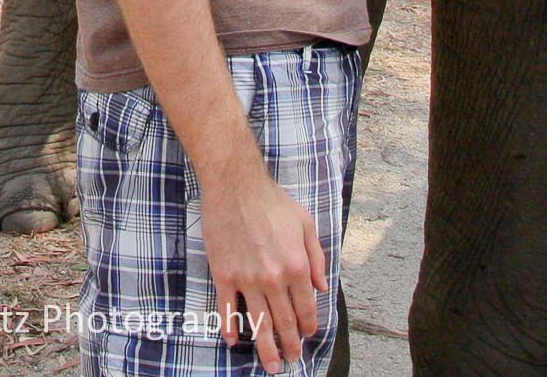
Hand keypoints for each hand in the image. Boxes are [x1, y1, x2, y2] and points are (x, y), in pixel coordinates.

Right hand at [202, 166, 327, 372]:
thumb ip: (316, 257)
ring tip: (271, 365)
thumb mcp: (305, 224)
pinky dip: (230, 328)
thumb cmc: (273, 202)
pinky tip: (234, 342)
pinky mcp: (224, 275)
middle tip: (292, 360)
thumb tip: (321, 286)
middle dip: (289, 344)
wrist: (237, 187)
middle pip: (283, 321)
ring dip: (265, 347)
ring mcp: (247, 279)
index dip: (308, 324)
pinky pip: (227, 309)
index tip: (308, 335)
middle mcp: (273, 278)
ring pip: (258, 323)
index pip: (305, 306)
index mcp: (296, 265)